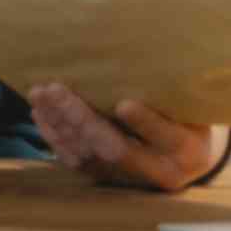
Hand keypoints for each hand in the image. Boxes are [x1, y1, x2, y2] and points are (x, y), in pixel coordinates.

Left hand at [28, 82, 229, 193]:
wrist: (185, 159)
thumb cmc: (186, 117)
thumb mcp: (190, 106)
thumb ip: (169, 91)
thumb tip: (137, 51)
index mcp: (188, 150)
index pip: (167, 137)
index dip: (145, 123)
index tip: (123, 104)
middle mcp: (159, 171)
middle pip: (116, 150)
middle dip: (82, 120)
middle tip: (55, 90)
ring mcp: (129, 179)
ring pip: (89, 157)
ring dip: (59, 124)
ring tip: (40, 94)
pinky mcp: (106, 179)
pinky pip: (75, 161)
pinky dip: (55, 136)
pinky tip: (40, 112)